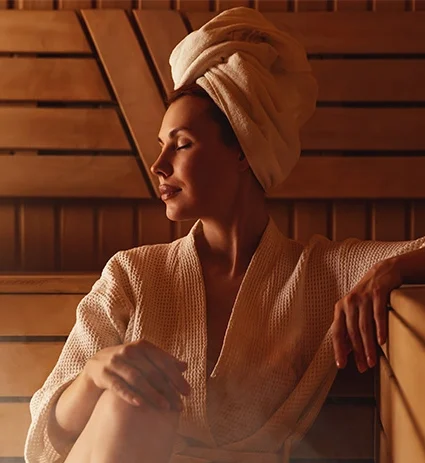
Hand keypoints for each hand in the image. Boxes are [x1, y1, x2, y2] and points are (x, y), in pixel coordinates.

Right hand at [83, 339, 190, 410]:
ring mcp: (115, 361)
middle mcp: (129, 351)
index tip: (187, 392)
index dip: (176, 377)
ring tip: (165, 407)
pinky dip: (129, 394)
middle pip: (152, 372)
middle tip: (179, 405)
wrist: (97, 364)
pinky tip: (141, 404)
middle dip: (168, 389)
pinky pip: (117, 386)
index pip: (163, 361)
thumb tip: (185, 366)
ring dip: (152, 394)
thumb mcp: (145, 358)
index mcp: (143, 346)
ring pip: (137, 379)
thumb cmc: (128, 362)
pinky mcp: (102, 374)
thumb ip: (163, 361)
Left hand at [331, 258, 401, 372]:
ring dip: (368, 345)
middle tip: (364, 367)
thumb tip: (346, 351)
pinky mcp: (377, 294)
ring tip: (372, 360)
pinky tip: (381, 341)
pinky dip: (379, 328)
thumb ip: (349, 327)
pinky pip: (377, 314)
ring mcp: (363, 298)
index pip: (337, 332)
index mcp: (340, 308)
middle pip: (352, 332)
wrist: (382, 273)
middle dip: (357, 352)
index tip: (341, 365)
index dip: (338, 349)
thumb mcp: (354, 309)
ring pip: (364, 326)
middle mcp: (348, 302)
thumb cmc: (367, 296)